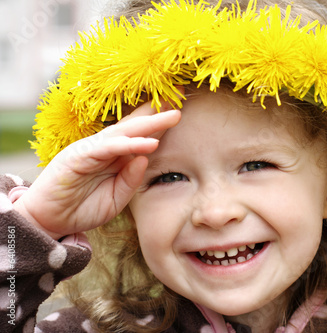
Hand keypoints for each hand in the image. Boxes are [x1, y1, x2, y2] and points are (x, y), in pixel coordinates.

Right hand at [13, 100, 181, 238]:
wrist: (50, 222)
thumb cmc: (83, 208)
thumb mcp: (117, 198)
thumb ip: (131, 180)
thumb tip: (146, 158)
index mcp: (116, 156)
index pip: (140, 133)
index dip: (160, 122)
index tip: (181, 108)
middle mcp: (105, 148)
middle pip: (135, 125)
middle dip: (159, 111)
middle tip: (182, 95)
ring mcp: (91, 149)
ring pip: (124, 132)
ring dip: (150, 123)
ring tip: (173, 116)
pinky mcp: (78, 156)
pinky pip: (107, 148)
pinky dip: (128, 145)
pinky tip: (149, 143)